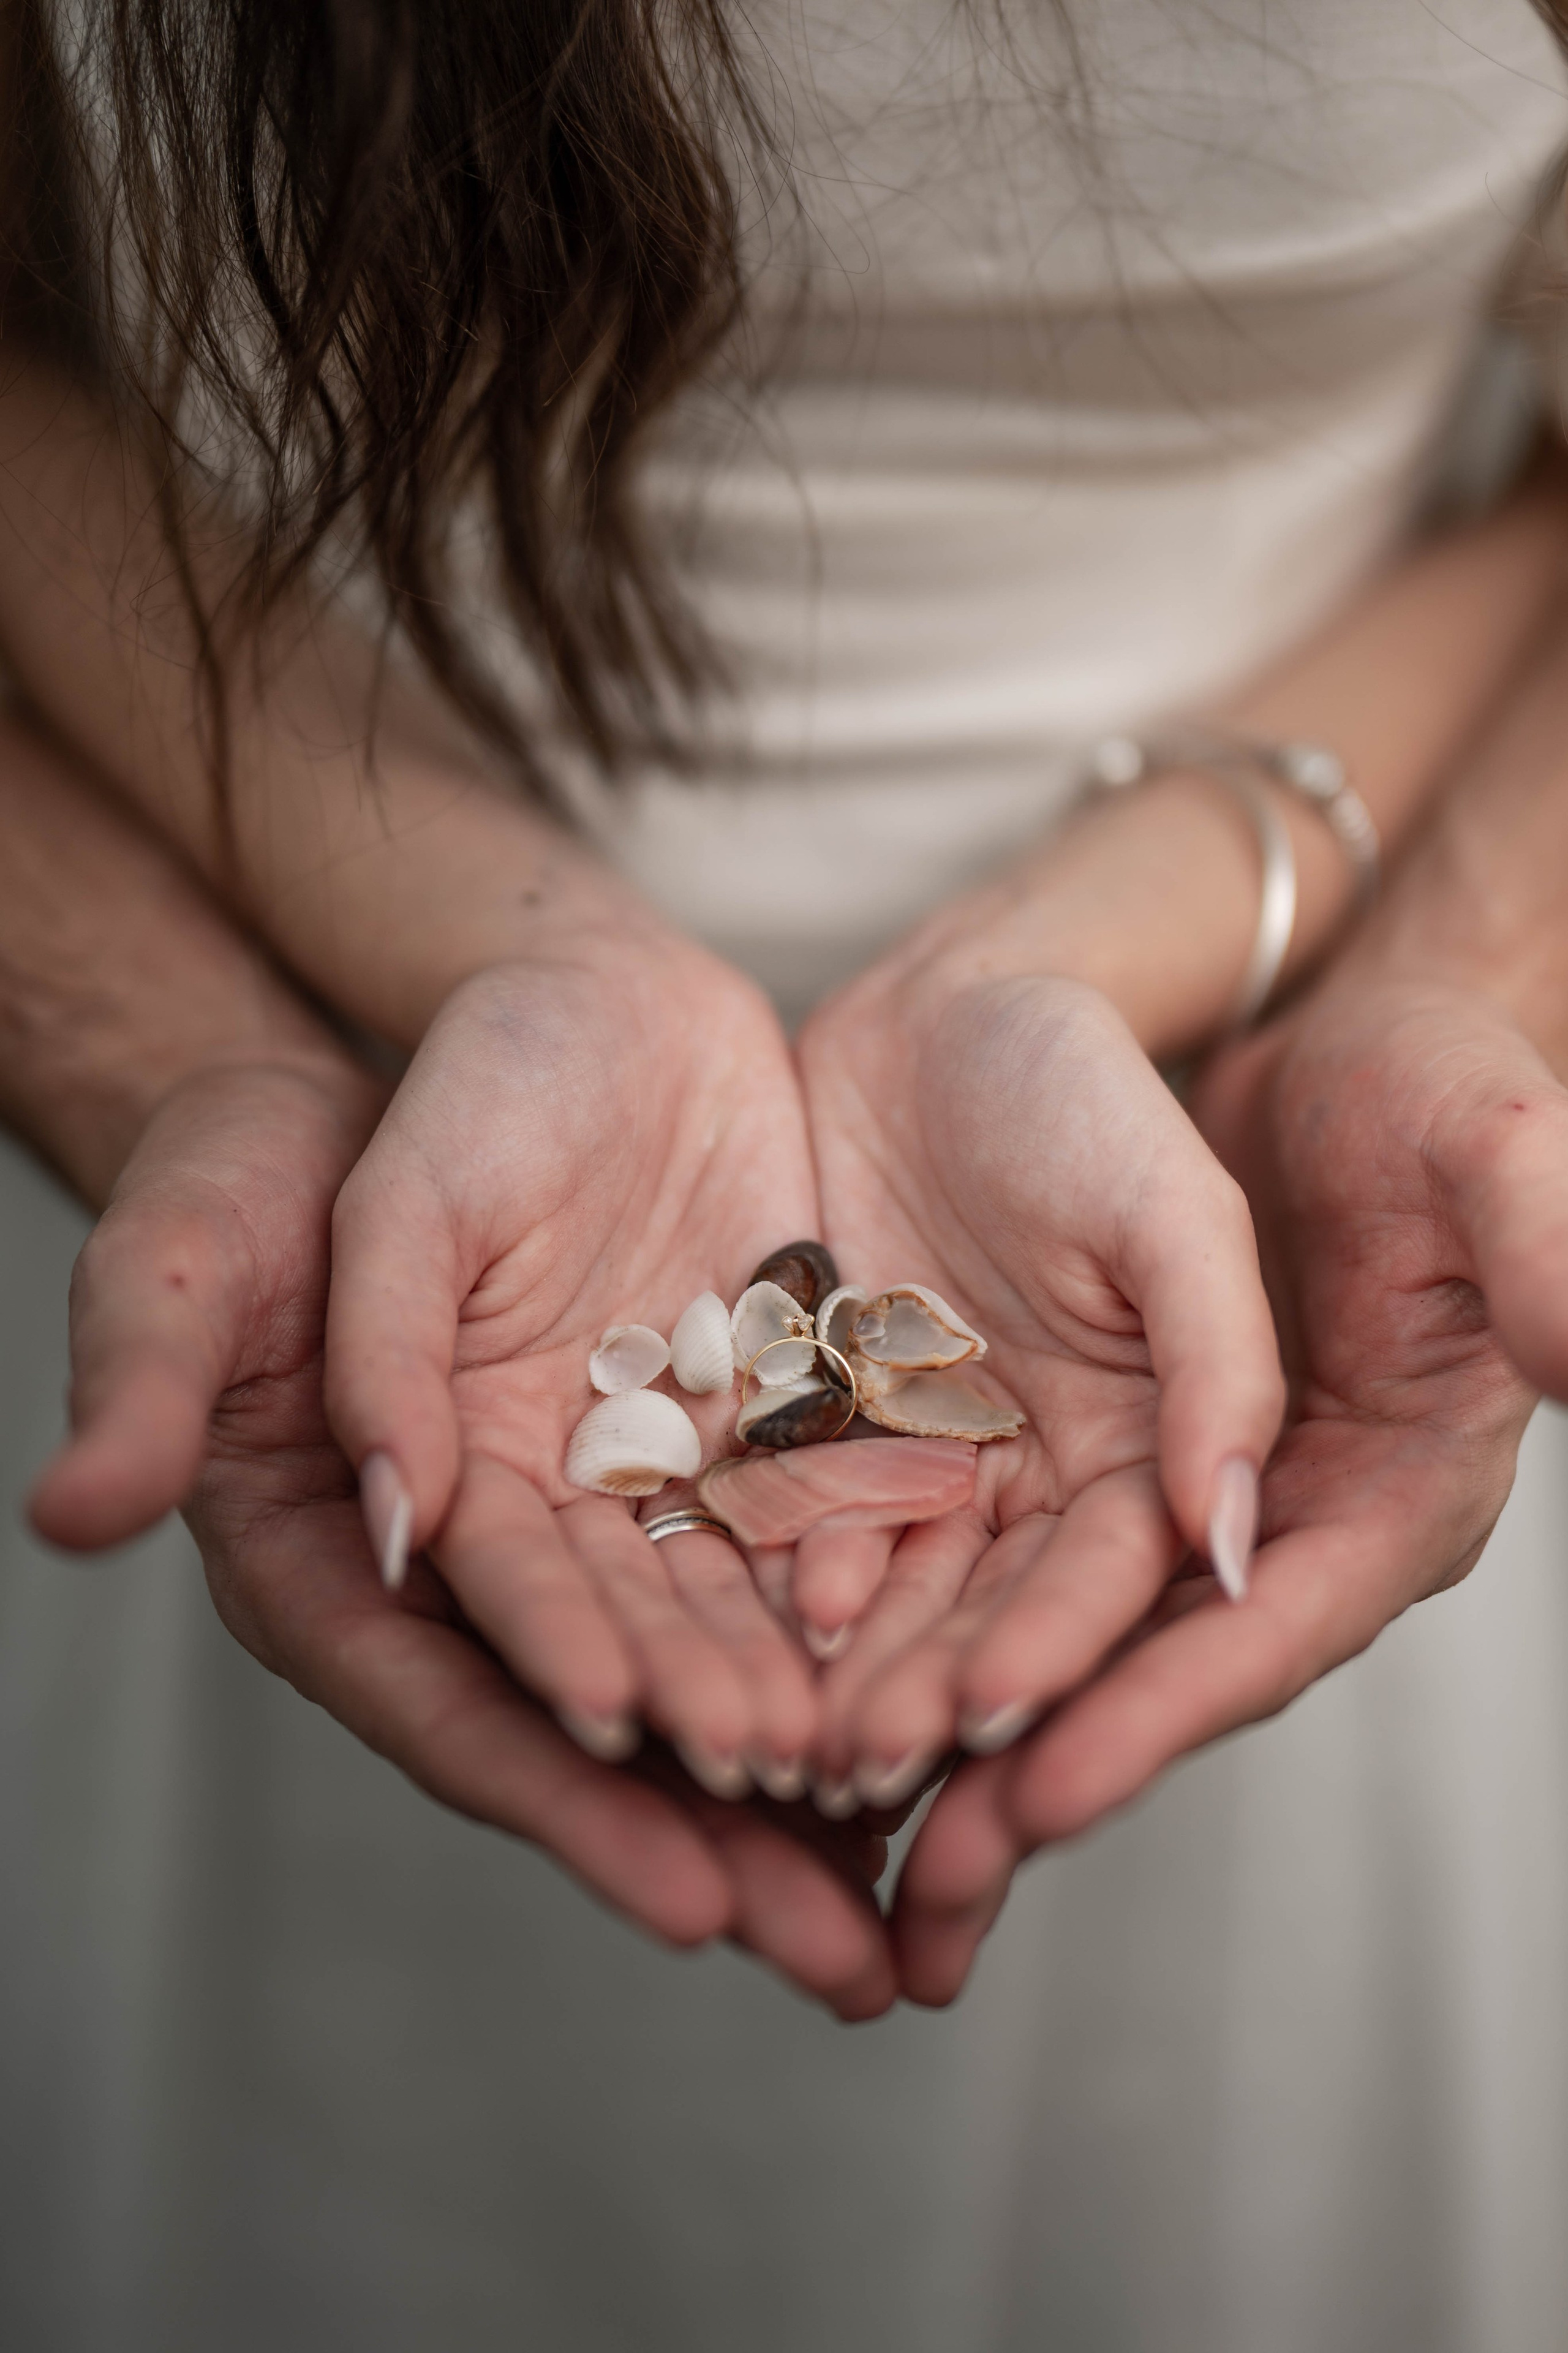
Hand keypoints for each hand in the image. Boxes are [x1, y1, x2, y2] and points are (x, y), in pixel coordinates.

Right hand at [30, 1055, 897, 2018]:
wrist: (427, 1034)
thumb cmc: (255, 1160)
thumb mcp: (195, 1255)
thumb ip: (196, 1389)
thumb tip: (208, 1523)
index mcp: (348, 1549)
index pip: (457, 1696)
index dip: (565, 1790)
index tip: (681, 1892)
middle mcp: (488, 1543)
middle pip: (613, 1706)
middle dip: (725, 1828)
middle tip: (837, 1953)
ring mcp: (602, 1482)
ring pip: (718, 1635)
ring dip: (817, 1749)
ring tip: (919, 1859)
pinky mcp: (699, 1413)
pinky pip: (783, 1523)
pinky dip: (856, 1604)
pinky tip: (950, 1674)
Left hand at [887, 976, 1567, 2003]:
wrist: (1279, 1013)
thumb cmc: (1411, 1083)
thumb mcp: (1474, 1145)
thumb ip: (1482, 1287)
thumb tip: (1274, 1531)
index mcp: (1388, 1487)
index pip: (1272, 1627)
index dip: (1160, 1710)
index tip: (1052, 1786)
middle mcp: (1255, 1514)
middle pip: (1137, 1667)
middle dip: (1024, 1764)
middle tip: (921, 1862)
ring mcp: (1133, 1480)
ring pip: (1023, 1622)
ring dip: (927, 1714)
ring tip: (822, 1791)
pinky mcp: (1038, 1433)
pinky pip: (950, 1536)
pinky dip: (871, 1599)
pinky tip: (780, 1655)